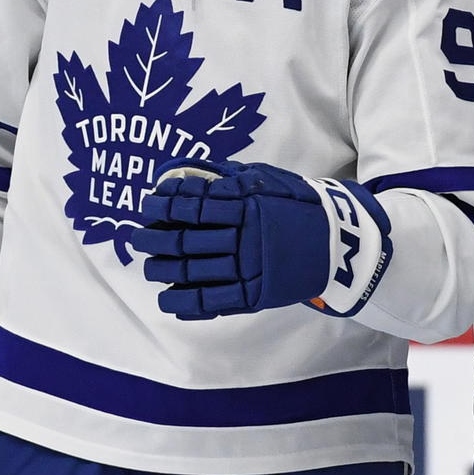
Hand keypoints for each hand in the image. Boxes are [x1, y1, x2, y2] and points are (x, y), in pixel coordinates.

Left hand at [130, 157, 392, 319]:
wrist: (337, 242)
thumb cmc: (296, 206)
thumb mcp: (266, 180)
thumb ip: (225, 177)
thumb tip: (182, 172)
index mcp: (246, 204)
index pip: (193, 204)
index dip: (165, 204)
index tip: (148, 204)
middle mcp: (244, 237)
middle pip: (186, 239)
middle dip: (154, 238)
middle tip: (136, 237)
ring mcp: (249, 268)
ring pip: (193, 271)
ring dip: (163, 269)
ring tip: (148, 265)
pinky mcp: (254, 294)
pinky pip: (212, 301)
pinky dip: (185, 302)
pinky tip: (167, 298)